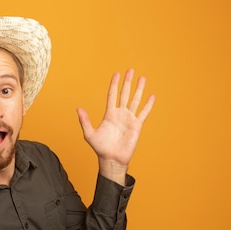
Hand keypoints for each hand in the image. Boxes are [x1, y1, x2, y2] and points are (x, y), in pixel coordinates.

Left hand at [76, 68, 154, 183]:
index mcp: (109, 114)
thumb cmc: (100, 148)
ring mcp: (129, 119)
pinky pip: (143, 113)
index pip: (112, 95)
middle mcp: (120, 114)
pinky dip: (148, 105)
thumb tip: (78, 108)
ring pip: (135, 100)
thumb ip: (84, 121)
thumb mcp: (89, 134)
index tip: (116, 73)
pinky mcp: (137, 126)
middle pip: (125, 94)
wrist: (111, 159)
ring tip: (142, 78)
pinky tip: (152, 96)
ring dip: (139, 89)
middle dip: (127, 82)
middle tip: (130, 70)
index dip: (114, 84)